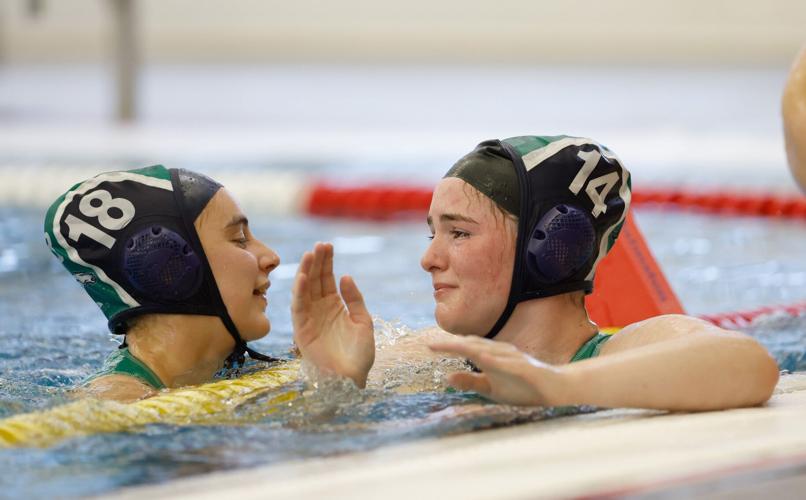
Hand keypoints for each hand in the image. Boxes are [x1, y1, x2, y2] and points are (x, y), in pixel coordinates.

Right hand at [292, 242, 374, 386]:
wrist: (351, 379)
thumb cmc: (359, 355)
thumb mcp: (364, 322)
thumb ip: (355, 300)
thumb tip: (345, 276)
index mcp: (334, 306)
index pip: (327, 278)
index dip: (327, 262)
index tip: (328, 245)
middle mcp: (319, 309)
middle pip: (315, 280)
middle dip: (316, 262)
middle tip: (319, 245)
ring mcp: (310, 319)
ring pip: (304, 290)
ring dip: (306, 272)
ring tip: (310, 255)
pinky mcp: (302, 330)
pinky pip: (298, 308)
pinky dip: (299, 292)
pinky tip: (303, 277)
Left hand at [428, 336, 567, 405]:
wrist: (555, 388)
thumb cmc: (522, 387)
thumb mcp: (492, 387)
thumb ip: (471, 381)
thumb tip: (447, 377)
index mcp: (491, 356)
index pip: (467, 347)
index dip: (448, 346)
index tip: (429, 346)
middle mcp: (501, 353)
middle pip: (474, 345)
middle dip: (453, 344)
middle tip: (432, 344)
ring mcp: (514, 359)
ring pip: (489, 350)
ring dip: (470, 348)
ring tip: (451, 346)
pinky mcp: (526, 369)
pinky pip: (509, 363)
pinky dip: (496, 360)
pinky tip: (485, 359)